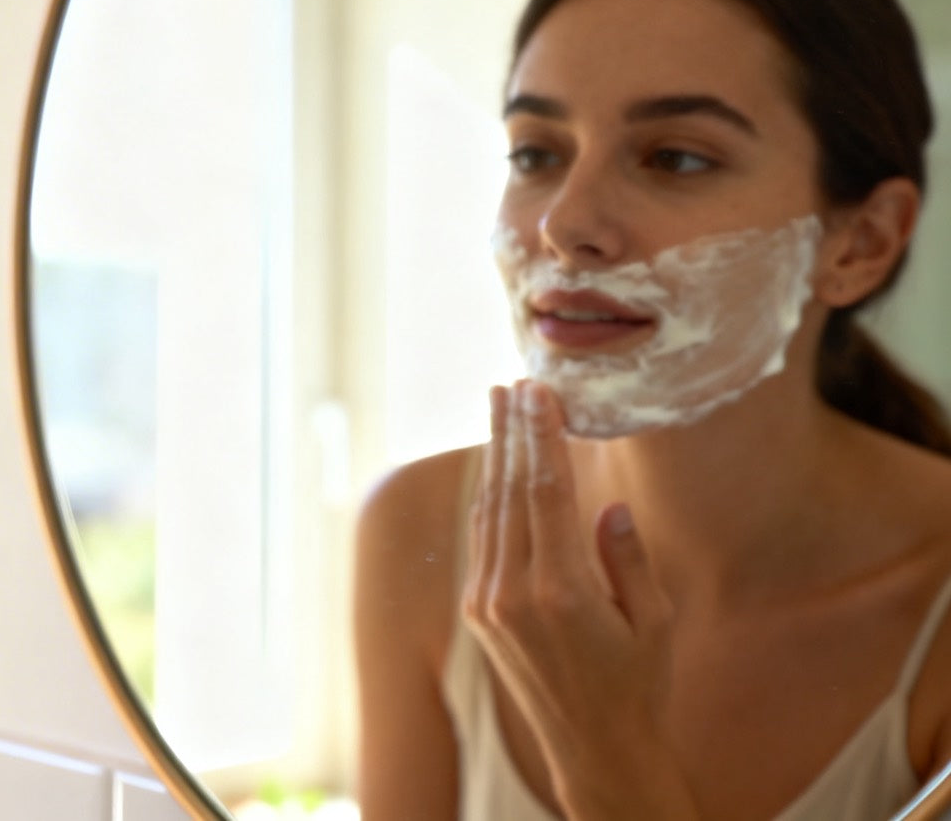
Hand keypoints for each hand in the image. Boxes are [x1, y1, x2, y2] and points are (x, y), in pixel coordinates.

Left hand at [463, 382, 694, 819]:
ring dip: (495, 457)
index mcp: (561, 592)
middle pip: (509, 492)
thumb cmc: (639, 684)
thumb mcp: (655, 621)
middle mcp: (512, 594)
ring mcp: (488, 603)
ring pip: (490, 512)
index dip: (540, 437)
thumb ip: (628, 558)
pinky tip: (498, 466)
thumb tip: (605, 505)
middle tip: (514, 383)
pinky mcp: (478, 612)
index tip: (539, 392)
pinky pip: (484, 539)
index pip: (545, 492)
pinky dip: (492, 497)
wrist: (594, 749)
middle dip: (511, 432)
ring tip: (500, 408)